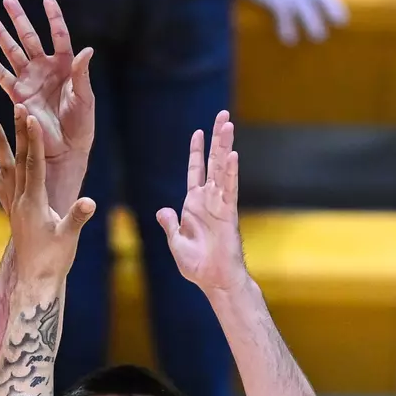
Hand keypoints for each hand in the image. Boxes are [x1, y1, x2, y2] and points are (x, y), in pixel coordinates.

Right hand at [0, 0, 94, 213]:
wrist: (66, 149)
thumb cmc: (81, 126)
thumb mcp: (85, 98)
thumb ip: (82, 74)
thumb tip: (87, 50)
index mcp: (65, 66)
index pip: (59, 35)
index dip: (54, 18)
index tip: (47, 0)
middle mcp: (46, 70)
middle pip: (30, 38)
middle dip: (19, 19)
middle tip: (8, 0)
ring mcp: (30, 81)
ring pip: (13, 53)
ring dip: (1, 36)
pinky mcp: (18, 96)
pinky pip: (3, 76)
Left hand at [1, 105, 94, 284]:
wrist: (35, 281)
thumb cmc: (54, 261)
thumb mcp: (69, 237)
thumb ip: (77, 217)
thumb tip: (89, 202)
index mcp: (34, 203)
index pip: (35, 164)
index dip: (34, 139)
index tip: (31, 116)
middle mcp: (20, 201)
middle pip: (19, 160)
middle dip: (19, 132)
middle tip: (16, 106)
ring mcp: (14, 208)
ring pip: (6, 170)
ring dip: (0, 146)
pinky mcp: (14, 216)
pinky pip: (2, 189)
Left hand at [157, 112, 246, 296]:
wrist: (213, 280)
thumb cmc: (197, 265)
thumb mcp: (176, 242)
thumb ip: (170, 224)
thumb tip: (163, 210)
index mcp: (194, 205)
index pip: (196, 172)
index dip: (196, 152)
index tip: (198, 132)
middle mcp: (209, 200)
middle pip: (213, 163)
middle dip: (216, 139)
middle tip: (223, 116)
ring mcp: (220, 205)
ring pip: (223, 169)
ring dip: (225, 147)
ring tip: (228, 124)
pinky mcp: (228, 214)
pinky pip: (230, 189)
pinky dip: (231, 172)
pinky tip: (232, 154)